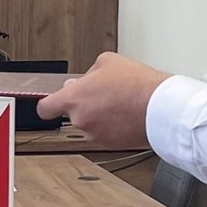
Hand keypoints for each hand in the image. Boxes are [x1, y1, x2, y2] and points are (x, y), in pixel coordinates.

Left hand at [36, 52, 169, 144]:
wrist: (160, 108)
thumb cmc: (137, 85)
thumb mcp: (108, 61)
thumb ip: (88, 72)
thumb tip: (83, 80)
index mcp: (74, 99)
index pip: (45, 108)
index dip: (48, 105)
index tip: (50, 103)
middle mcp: (80, 120)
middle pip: (72, 113)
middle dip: (84, 104)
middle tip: (103, 92)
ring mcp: (95, 135)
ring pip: (90, 123)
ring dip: (99, 115)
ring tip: (119, 102)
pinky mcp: (110, 144)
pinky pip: (104, 133)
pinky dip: (111, 125)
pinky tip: (125, 113)